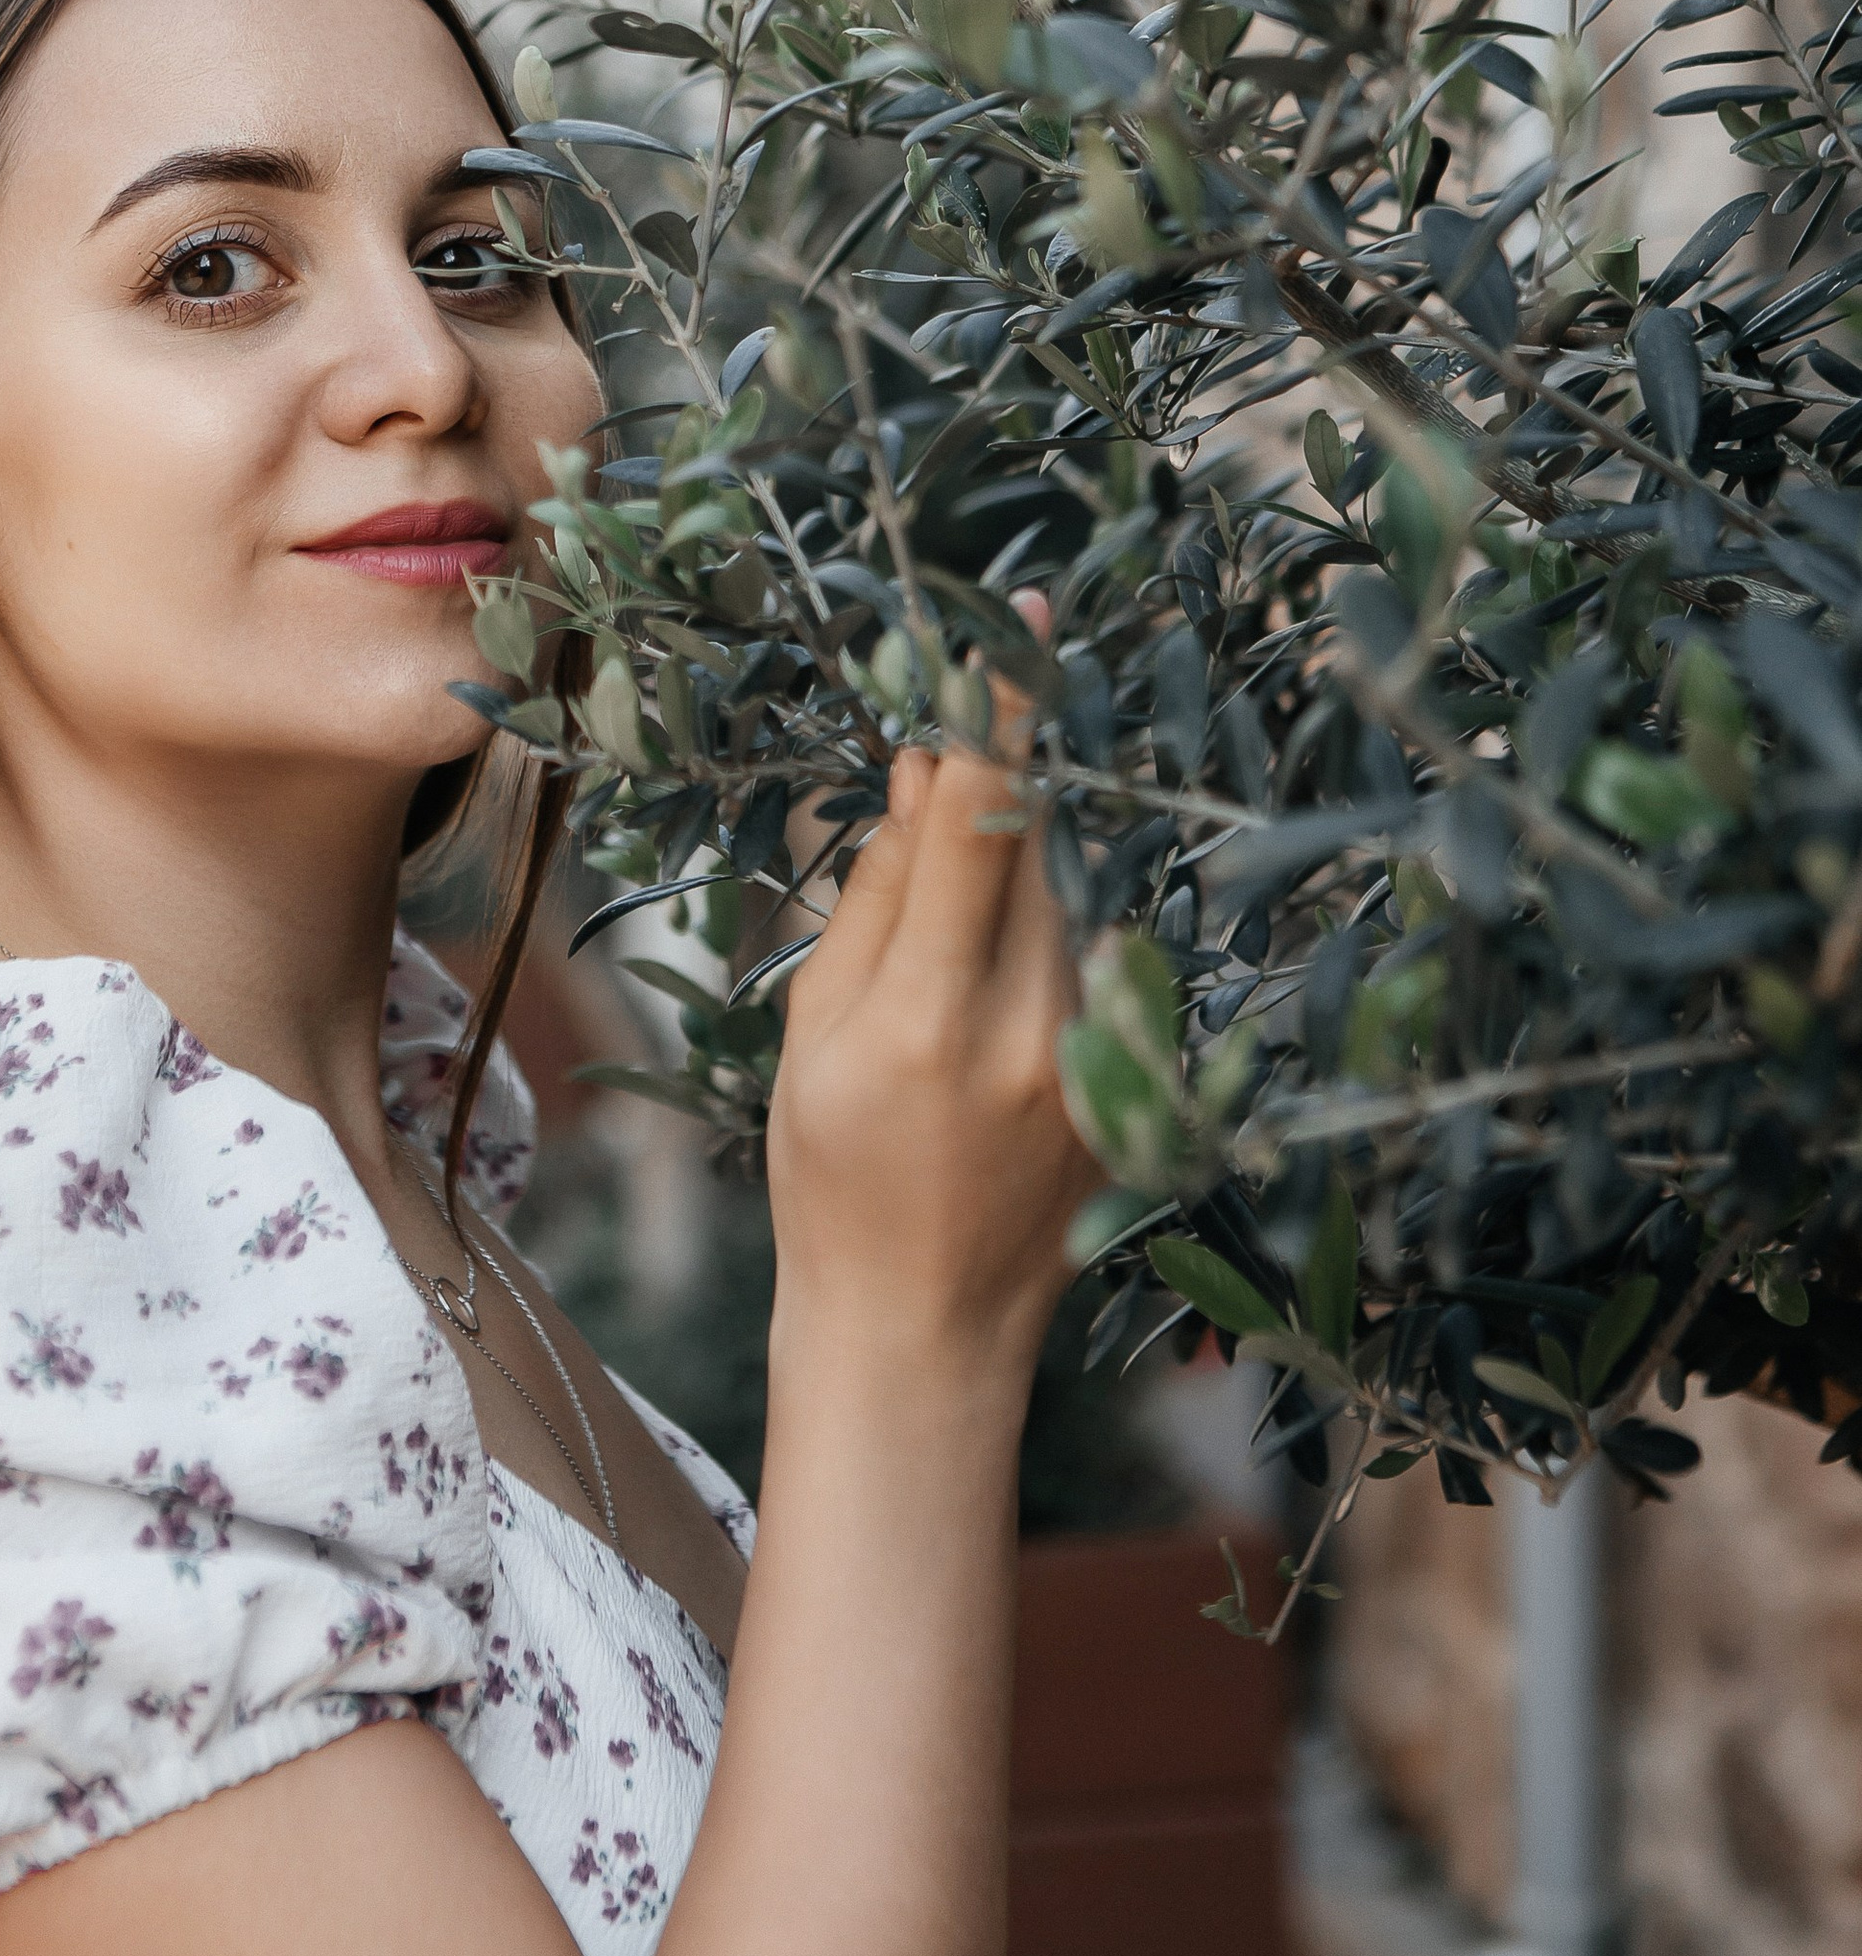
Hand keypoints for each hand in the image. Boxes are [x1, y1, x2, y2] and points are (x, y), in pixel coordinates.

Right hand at [768, 681, 1091, 1384]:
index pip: (976, 822)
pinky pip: (1095, 966)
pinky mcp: (1142, 1088)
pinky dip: (1045, 953)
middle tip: (959, 768)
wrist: (922, 1329)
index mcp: (928, 1017)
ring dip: (1016, 885)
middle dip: (999, 790)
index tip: (1016, 626)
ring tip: (947, 974)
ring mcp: (1101, 1064)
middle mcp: (1032, 1032)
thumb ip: (876, 893)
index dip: (994, 715)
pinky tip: (991, 1027)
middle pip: (1037, 846)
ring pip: (1068, 903)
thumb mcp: (814, 1029)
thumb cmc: (833, 1176)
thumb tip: (919, 770)